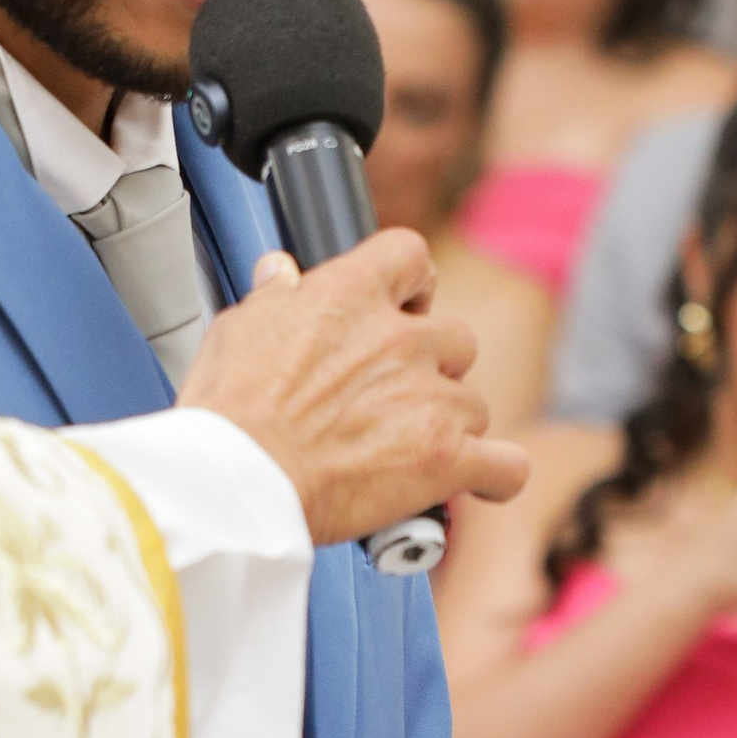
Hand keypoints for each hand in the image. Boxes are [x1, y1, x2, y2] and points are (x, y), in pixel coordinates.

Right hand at [178, 235, 528, 546]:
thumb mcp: (238, 330)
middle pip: (454, 338)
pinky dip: (497, 475)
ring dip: (449, 426)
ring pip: (472, 404)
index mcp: (350, 296)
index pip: (409, 254)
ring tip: (408, 454)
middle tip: (397, 397)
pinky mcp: (446, 459)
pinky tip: (480, 481)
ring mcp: (431, 399)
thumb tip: (281, 272)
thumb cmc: (230, 415)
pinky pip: (506, 465)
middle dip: (434, 367)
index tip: (404, 303)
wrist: (238, 483)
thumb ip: (273, 297)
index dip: (411, 282)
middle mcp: (401, 340)